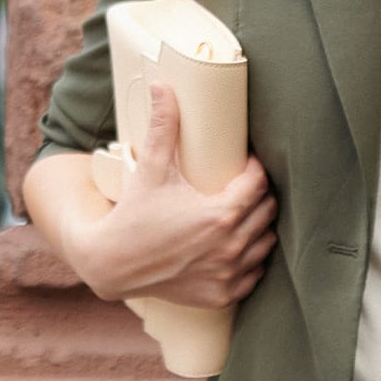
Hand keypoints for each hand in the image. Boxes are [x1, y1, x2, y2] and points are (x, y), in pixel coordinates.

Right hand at [70, 79, 272, 308]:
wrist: (113, 264)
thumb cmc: (133, 215)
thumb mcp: (150, 169)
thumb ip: (163, 127)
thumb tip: (164, 87)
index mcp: (220, 215)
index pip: (258, 183)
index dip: (255, 168)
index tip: (244, 163)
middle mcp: (230, 247)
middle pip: (267, 211)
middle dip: (259, 194)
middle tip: (243, 185)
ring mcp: (228, 274)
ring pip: (266, 242)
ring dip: (259, 226)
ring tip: (243, 212)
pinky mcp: (223, 294)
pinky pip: (255, 273)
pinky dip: (251, 259)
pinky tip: (238, 246)